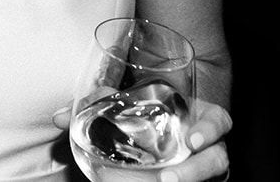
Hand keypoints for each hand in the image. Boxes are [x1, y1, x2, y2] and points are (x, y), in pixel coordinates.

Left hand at [52, 97, 231, 181]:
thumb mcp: (121, 108)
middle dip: (200, 169)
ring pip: (210, 177)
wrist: (144, 140)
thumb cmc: (140, 117)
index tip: (192, 140)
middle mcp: (203, 146)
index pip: (219, 121)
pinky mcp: (191, 180)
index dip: (212, 129)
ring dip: (189, 181)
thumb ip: (94, 106)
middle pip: (218, 158)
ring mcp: (199, 167)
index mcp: (194, 118)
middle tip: (169, 176)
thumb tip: (59, 117)